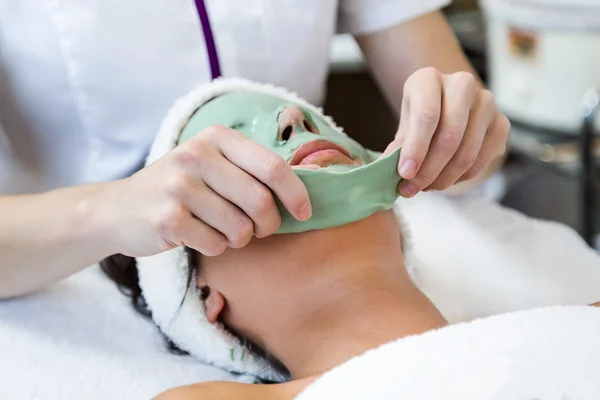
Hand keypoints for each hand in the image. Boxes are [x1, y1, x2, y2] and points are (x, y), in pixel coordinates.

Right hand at [103, 125, 311, 256]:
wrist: (119, 208)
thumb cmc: (179, 188)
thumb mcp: (210, 164)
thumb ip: (249, 171)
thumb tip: (301, 196)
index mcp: (216, 138)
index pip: (273, 166)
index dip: (296, 194)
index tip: (305, 213)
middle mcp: (197, 156)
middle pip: (260, 202)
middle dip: (268, 225)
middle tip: (259, 229)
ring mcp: (179, 187)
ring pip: (240, 229)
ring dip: (239, 238)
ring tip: (220, 229)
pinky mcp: (167, 218)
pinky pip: (216, 245)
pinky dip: (215, 248)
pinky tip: (197, 235)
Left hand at [384, 67, 509, 197]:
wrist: (449, 109)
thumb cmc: (420, 119)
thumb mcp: (404, 128)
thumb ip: (397, 148)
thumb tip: (385, 172)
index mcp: (428, 79)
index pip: (426, 115)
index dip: (416, 148)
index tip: (405, 174)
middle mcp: (461, 84)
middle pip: (449, 136)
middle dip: (429, 170)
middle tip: (412, 189)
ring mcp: (486, 102)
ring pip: (467, 152)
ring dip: (444, 178)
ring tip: (426, 187)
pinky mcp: (502, 123)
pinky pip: (482, 160)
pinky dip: (461, 177)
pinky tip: (446, 180)